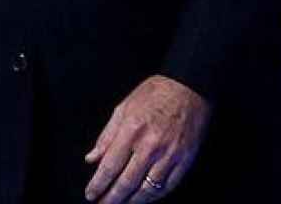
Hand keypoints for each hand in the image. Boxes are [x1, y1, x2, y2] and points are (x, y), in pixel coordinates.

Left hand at [83, 75, 209, 201]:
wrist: (189, 88)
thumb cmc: (153, 94)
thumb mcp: (123, 108)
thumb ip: (106, 136)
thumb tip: (92, 158)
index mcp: (131, 131)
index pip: (109, 166)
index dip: (98, 184)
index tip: (91, 195)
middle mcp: (150, 146)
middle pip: (127, 182)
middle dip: (112, 198)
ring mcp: (170, 155)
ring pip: (148, 188)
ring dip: (133, 201)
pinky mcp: (186, 160)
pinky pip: (168, 185)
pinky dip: (155, 196)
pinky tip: (145, 199)